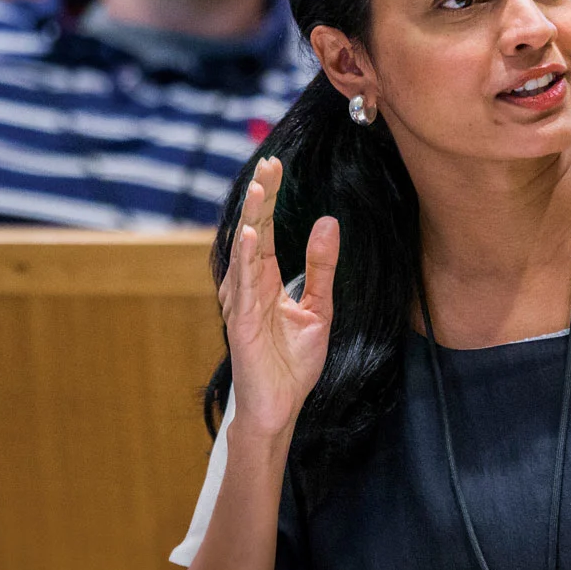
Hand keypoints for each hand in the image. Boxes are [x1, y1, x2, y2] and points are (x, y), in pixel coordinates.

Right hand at [218, 157, 340, 440]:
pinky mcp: (242, 322)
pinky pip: (244, 285)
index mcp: (265, 280)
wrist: (281, 406)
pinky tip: (252, 234)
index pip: (267, 228)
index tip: (275, 165)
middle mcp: (249, 285)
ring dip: (252, 218)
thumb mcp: (318, 309)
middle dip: (260, 197)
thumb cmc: (293, 362)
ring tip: (259, 188)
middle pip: (254, 231)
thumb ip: (320, 267)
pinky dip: (246, 257)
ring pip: (245, 252)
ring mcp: (243, 302)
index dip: (270, 197)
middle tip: (267, 163)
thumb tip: (328, 222)